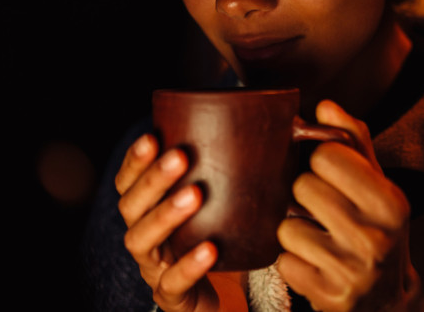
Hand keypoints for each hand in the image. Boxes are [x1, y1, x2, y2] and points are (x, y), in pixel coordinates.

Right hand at [115, 134, 246, 311]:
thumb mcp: (220, 205)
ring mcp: (153, 267)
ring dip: (166, 215)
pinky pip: (173, 283)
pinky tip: (210, 248)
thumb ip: (240, 171)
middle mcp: (143, 235)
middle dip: (153, 179)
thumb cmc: (216, 239)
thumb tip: (295, 129)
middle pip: (131, 206)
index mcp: (147, 210)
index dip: (136, 160)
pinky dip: (189, 265)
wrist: (215, 296)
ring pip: (142, 240)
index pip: (128, 182)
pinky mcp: (171, 296)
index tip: (154, 136)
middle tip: (180, 157)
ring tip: (195, 195)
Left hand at [277, 100, 421, 311]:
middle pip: (302, 188)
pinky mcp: (329, 297)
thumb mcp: (377, 184)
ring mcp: (352, 271)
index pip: (327, 156)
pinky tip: (314, 261)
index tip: (331, 175)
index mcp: (390, 203)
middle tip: (322, 208)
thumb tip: (325, 106)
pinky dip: (293, 260)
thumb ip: (353, 142)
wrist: (388, 299)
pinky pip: (284, 261)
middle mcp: (375, 237)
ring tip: (317, 236)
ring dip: (295, 230)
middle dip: (305, 195)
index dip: (321, 162)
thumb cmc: (377, 229)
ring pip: (287, 226)